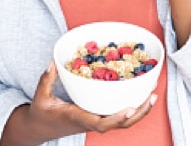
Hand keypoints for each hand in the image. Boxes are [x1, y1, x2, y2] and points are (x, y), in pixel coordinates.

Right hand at [0, 61, 156, 145]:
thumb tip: (53, 62)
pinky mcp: (95, 117)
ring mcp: (93, 121)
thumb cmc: (40, 113)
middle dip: (137, 114)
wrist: (38, 129)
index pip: (99, 123)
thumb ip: (46, 79)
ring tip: (152, 95)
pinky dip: (131, 109)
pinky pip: (115, 116)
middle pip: (118, 125)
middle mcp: (89, 121)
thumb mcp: (40, 96)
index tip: (129, 110)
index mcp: (77, 117)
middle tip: (152, 97)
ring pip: (121, 123)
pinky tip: (140, 97)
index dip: (116, 118)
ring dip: (139, 112)